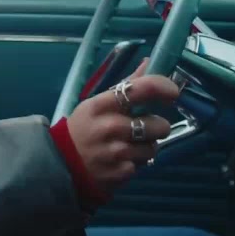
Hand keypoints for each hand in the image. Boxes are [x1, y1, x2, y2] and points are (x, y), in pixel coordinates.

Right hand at [65, 59, 179, 196]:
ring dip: (146, 146)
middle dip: (156, 126)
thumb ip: (126, 85)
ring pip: (153, 147)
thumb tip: (149, 62)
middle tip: (144, 127)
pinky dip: (136, 162)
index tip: (172, 92)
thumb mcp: (98, 103)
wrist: (62, 164)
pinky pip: (143, 165)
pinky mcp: (121, 173)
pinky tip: (122, 160)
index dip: (163, 87)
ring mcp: (116, 152)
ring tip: (130, 145)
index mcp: (103, 104)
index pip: (142, 88)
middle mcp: (111, 127)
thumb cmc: (83, 127)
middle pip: (158, 125)